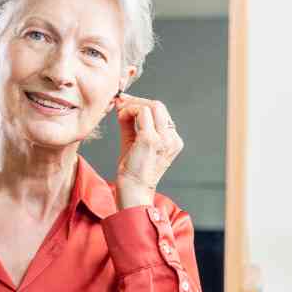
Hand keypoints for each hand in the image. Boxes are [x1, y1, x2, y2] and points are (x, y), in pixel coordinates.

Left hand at [114, 94, 183, 209]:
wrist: (133, 190)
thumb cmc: (132, 168)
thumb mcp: (133, 140)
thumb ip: (130, 121)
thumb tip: (121, 102)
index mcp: (172, 140)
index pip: (160, 112)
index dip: (141, 104)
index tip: (123, 102)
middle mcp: (172, 139)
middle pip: (158, 105)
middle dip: (136, 101)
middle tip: (119, 103)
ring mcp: (164, 139)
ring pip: (152, 106)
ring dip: (132, 105)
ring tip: (120, 113)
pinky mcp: (151, 139)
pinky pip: (142, 113)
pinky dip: (129, 111)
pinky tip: (120, 117)